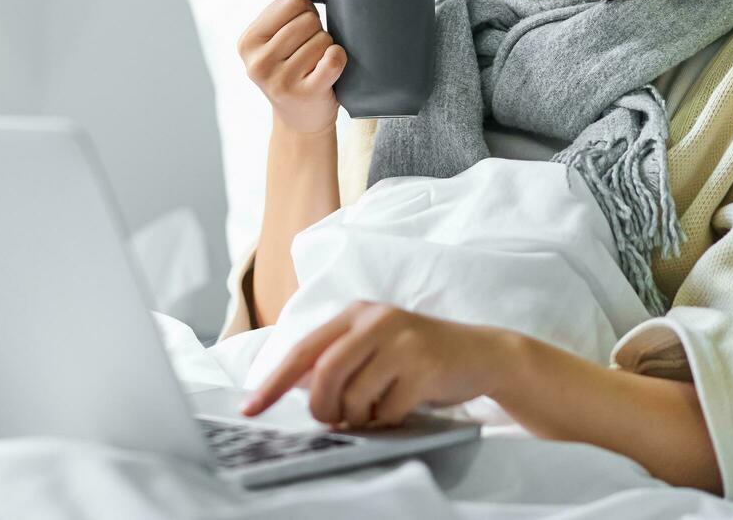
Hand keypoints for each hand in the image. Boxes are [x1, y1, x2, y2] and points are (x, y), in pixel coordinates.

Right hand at [236, 0, 347, 134]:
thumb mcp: (283, 28)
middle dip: (316, 31)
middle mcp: (257, 62)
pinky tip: (329, 68)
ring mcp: (279, 81)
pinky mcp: (304, 94)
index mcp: (247, 41)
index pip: (291, 1)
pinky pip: (333, 59)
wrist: (301, 116)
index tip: (298, 32)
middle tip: (308, 52)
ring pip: (323, 39)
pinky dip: (338, 58)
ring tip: (315, 64)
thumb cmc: (293, 63)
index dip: (305, 11)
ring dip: (326, 48)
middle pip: (308, 20)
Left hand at [240, 301, 517, 427]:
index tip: (250, 409)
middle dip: (322, 407)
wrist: (482, 353)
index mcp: (356, 313)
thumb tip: (292, 392)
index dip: (273, 382)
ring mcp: (402, 341)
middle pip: (324, 374)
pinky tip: (401, 407)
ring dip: (358, 416)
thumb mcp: (375, 346)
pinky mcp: (424, 366)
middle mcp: (376, 320)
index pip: (303, 350)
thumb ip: (337, 361)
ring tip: (375, 409)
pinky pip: (387, 410)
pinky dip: (387, 420)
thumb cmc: (418, 356)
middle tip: (332, 420)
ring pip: (354, 396)